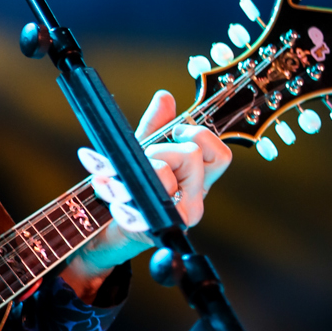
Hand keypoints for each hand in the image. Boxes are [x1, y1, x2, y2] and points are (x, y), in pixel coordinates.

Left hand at [60, 90, 231, 299]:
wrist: (110, 227)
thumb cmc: (134, 188)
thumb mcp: (142, 152)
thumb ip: (155, 126)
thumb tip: (165, 98)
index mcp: (198, 178)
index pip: (220, 155)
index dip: (200, 135)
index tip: (177, 132)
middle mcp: (194, 198)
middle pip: (192, 156)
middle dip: (160, 150)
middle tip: (141, 162)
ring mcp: (177, 218)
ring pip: (165, 178)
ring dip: (135, 172)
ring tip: (112, 179)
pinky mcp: (155, 232)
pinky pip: (144, 212)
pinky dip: (124, 205)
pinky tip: (111, 199)